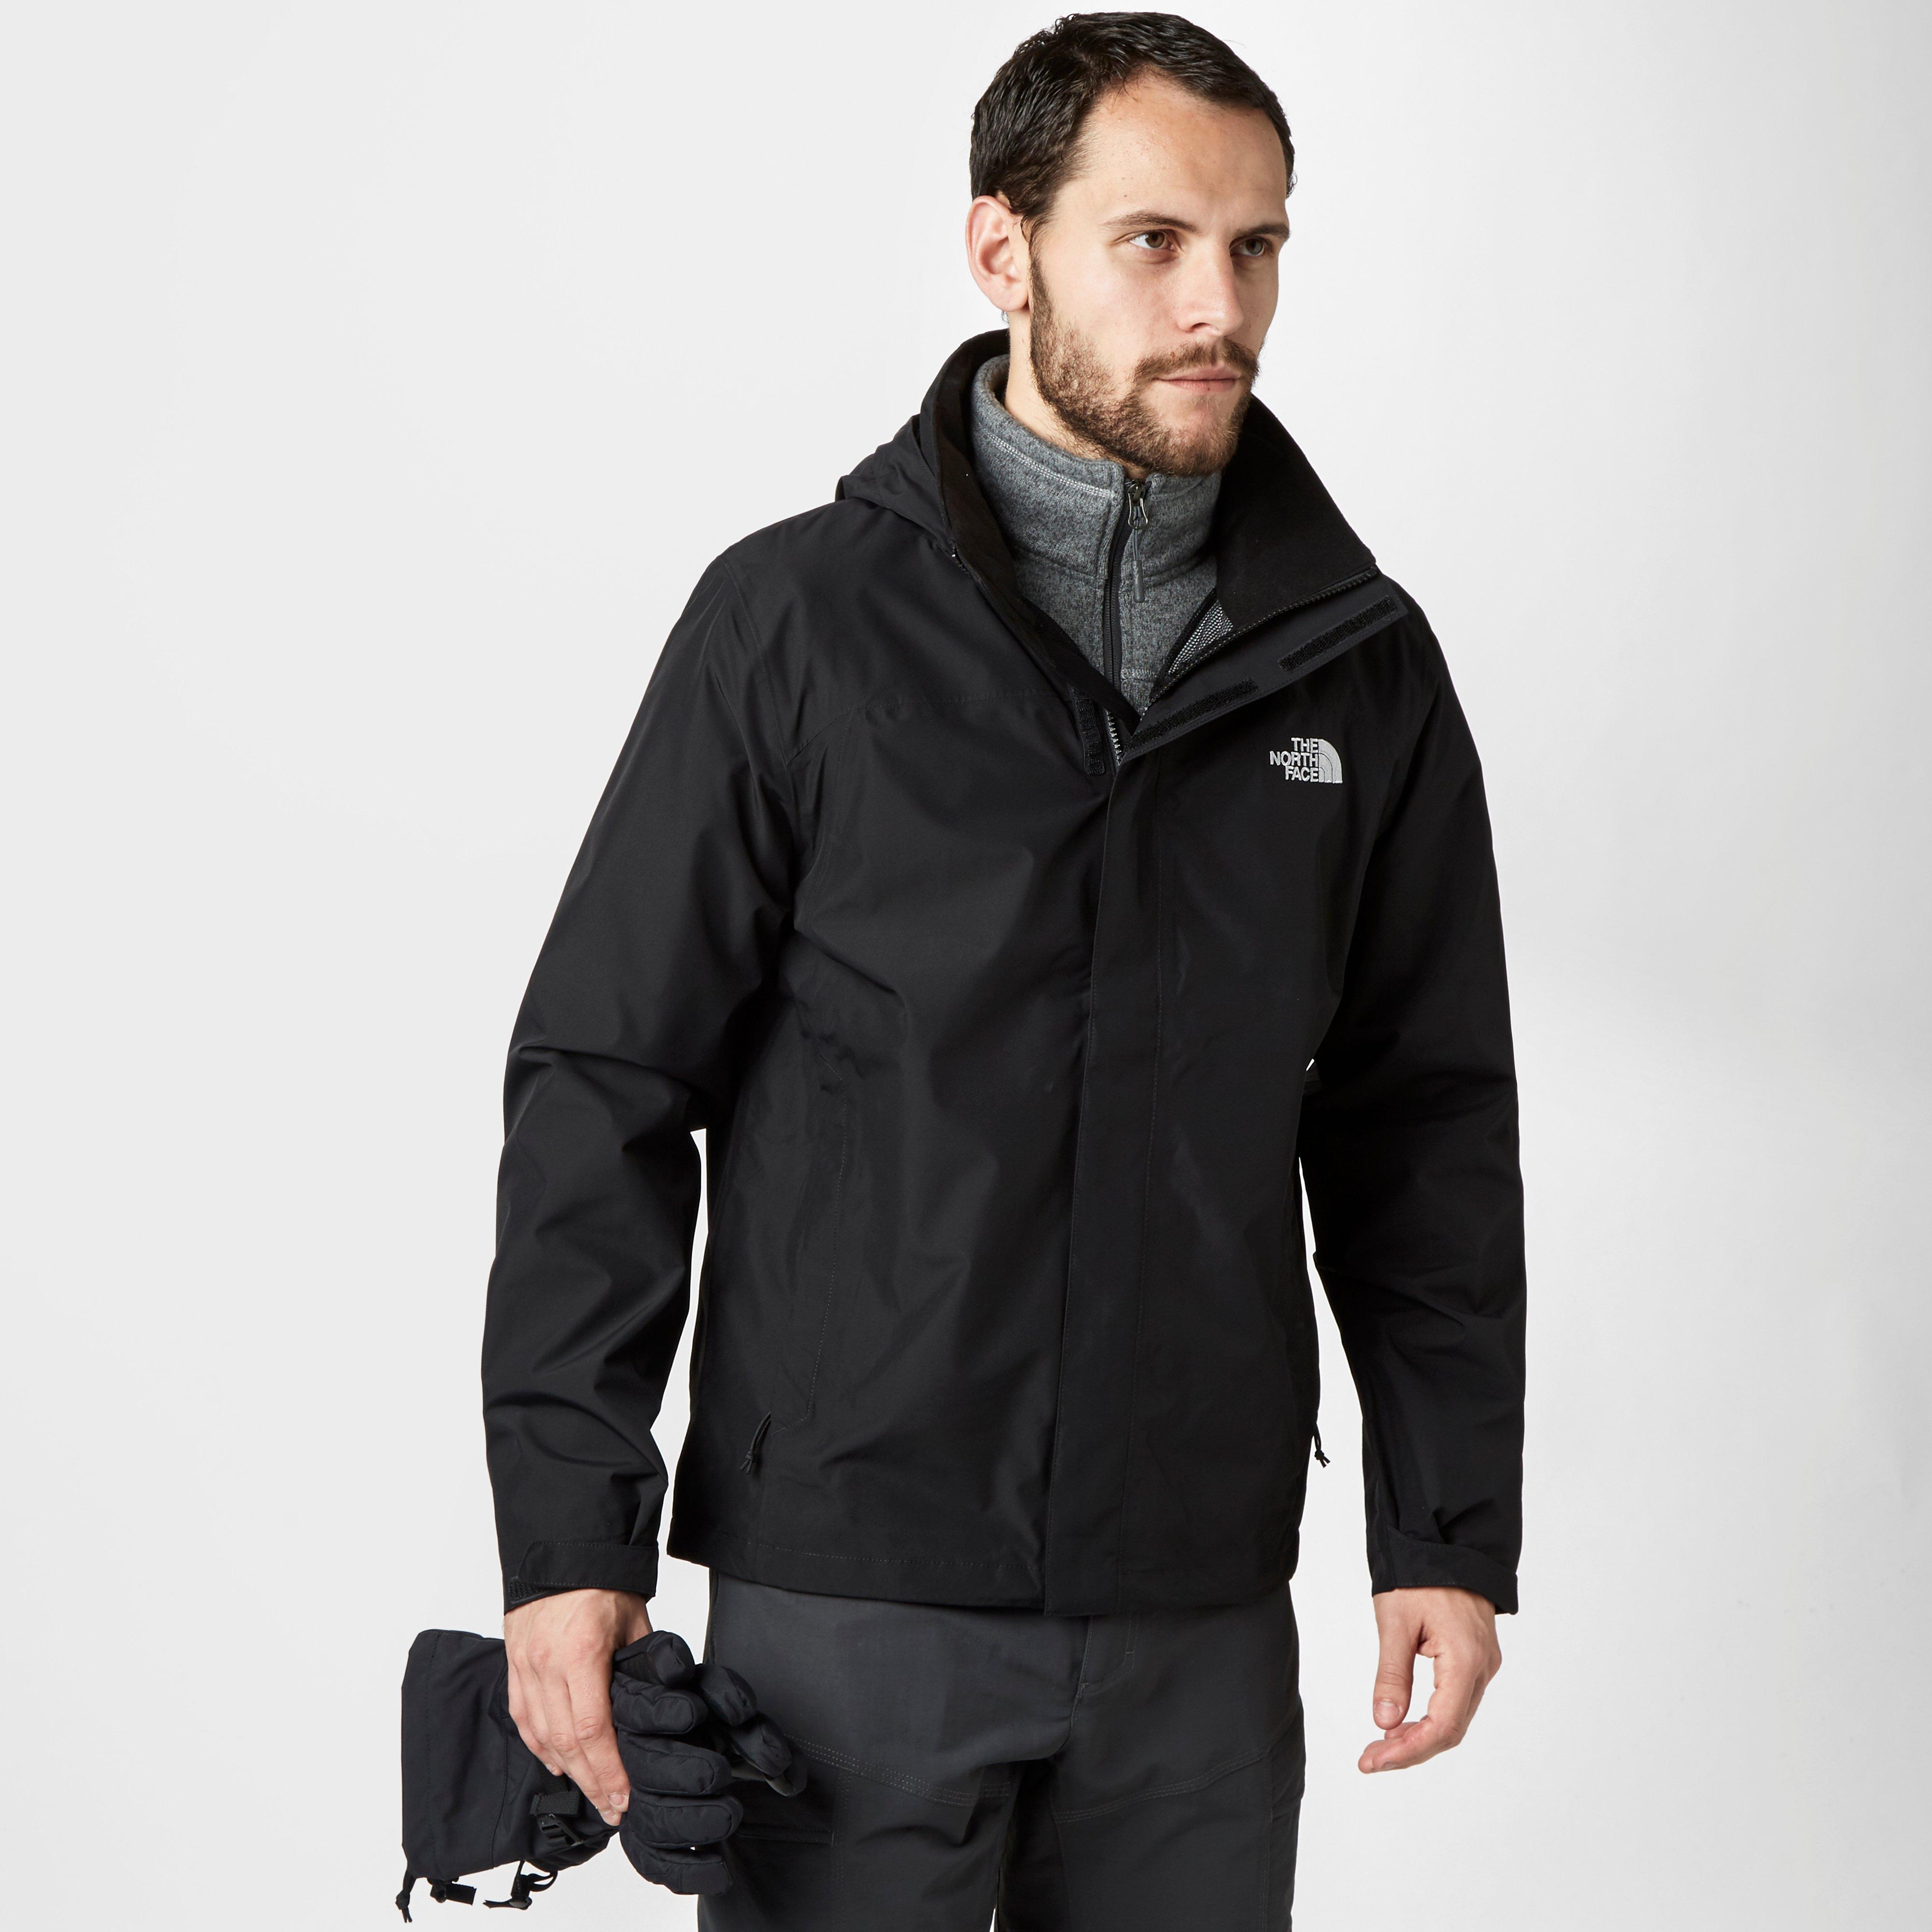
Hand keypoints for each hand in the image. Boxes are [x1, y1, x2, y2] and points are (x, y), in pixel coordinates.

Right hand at [505, 1588, 652, 1826]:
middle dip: (591, 1782)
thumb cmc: (602, 1580)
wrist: (562, 1547)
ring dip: (566, 1770)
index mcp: (580, 1653)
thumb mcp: (635, 1620)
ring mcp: (525, 1666)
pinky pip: (522, 1717)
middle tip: (612, 1809)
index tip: (624, 1797)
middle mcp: (546, 1665)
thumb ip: (641, 1664)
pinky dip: (539, 1745)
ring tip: (591, 1793)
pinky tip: (556, 1762)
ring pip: (541, 1736)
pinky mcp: (513, 1664)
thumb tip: (657, 1705)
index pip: (592, 1730)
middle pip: (565, 1743)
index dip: (608, 1770)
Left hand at [1357, 1586, 1500, 1772]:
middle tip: (1370, 1759)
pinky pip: (1457, 1701)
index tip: (1373, 1761)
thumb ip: (1392, 1674)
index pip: (1443, 1726)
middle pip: (1451, 1730)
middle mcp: (1483, 1667)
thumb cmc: (1419, 1573)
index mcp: (1466, 1658)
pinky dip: (1432, 1717)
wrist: (1445, 1541)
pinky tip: (1404, 1722)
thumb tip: (1385, 1722)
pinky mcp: (1477, 1658)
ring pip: (1455, 1718)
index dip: (1409, 1751)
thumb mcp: (1395, 1621)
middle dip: (1411, 1750)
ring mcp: (1484, 1664)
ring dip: (1420, 1737)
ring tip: (1381, 1746)